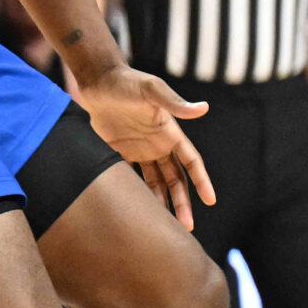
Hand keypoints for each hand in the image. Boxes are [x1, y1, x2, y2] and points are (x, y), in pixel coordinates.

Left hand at [75, 65, 214, 229]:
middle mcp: (158, 145)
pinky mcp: (119, 152)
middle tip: (187, 227)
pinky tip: (135, 210)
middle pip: (176, 180)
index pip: (192, 162)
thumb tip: (204, 108)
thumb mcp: (152, 90)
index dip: (202, 181)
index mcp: (171, 133)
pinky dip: (135, 193)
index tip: (210, 201)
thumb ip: (175, 103)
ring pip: (155, 183)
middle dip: (183, 203)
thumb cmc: (127, 82)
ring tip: (162, 226)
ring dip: (161, 203)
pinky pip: (131, 177)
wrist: (97, 80)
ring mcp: (140, 150)